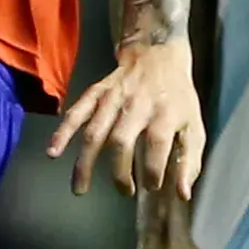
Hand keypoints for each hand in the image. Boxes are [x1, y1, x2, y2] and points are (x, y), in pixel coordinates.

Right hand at [49, 39, 204, 198]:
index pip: (156, 145)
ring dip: (85, 162)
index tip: (151, 187)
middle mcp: (137, 104)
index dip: (153, 171)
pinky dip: (63, 132)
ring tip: (80, 189)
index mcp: (165, 112)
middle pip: (121, 142)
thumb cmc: (178, 97)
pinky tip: (53, 152)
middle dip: (119, 172)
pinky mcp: (97, 93)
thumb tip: (183, 194)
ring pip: (95, 132)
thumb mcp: (195, 126)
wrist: (158, 54)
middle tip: (124, 190)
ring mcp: (113, 98)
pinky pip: (77, 113)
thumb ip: (190, 161)